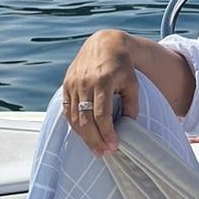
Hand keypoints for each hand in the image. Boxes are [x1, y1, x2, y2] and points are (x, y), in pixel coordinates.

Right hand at [61, 29, 139, 154]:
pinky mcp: (66, 85)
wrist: (104, 44)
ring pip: (74, 117)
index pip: (101, 114)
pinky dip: (74, 125)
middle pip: (85, 119)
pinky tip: (84, 135)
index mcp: (102, 81)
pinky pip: (67, 110)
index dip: (107, 133)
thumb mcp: (132, 82)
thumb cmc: (122, 66)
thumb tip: (128, 125)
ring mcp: (72, 84)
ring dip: (84, 136)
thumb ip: (132, 103)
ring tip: (96, 149)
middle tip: (104, 154)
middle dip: (95, 140)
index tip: (114, 146)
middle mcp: (84, 83)